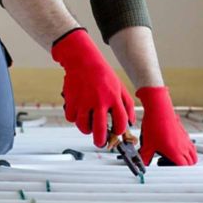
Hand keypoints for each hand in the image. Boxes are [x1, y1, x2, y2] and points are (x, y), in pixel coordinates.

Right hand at [51, 28, 135, 146]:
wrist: (83, 60)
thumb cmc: (102, 74)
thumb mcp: (120, 87)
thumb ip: (127, 105)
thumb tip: (131, 122)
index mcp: (113, 98)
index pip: (120, 123)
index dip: (119, 131)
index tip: (117, 131)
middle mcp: (99, 101)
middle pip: (100, 130)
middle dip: (101, 141)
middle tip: (101, 142)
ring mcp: (84, 101)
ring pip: (84, 127)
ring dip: (87, 130)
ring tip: (89, 127)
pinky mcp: (71, 100)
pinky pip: (72, 118)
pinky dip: (74, 119)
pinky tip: (79, 113)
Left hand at [136, 86, 197, 165]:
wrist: (159, 109)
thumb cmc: (155, 124)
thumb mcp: (147, 145)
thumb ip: (145, 157)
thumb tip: (143, 164)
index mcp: (176, 152)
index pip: (184, 167)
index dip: (177, 170)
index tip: (169, 169)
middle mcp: (183, 146)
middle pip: (191, 162)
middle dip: (182, 166)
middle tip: (169, 163)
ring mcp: (185, 139)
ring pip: (193, 154)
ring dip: (187, 158)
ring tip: (174, 156)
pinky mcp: (184, 133)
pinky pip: (190, 145)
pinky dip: (187, 149)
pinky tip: (175, 146)